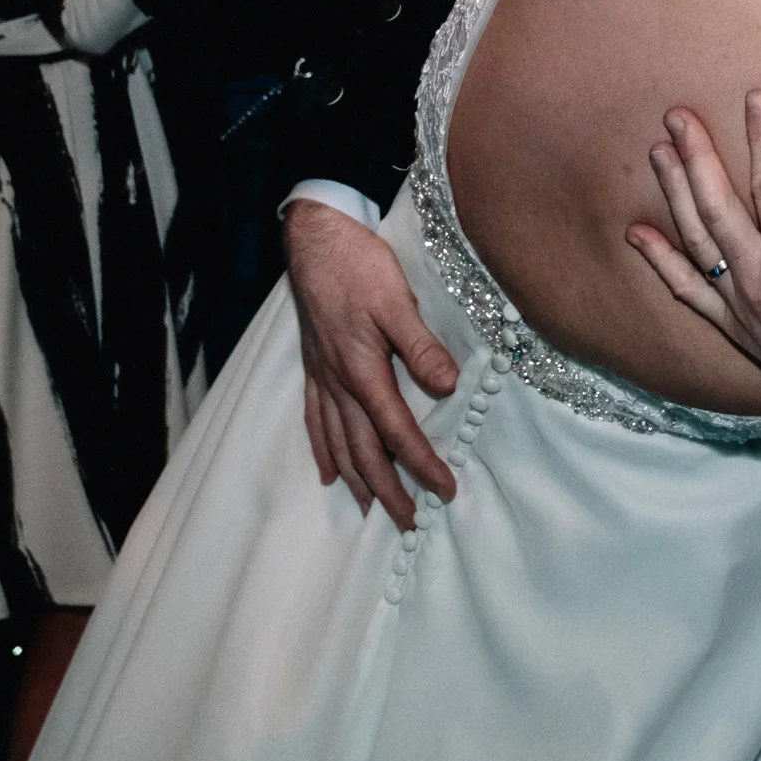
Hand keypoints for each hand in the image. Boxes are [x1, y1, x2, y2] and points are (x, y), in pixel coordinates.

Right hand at [286, 199, 459, 528]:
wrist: (315, 238)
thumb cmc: (358, 266)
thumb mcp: (397, 301)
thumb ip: (421, 346)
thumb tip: (447, 387)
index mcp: (363, 371)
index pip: (398, 432)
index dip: (422, 464)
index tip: (445, 490)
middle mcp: (338, 383)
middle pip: (364, 450)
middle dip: (387, 490)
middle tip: (408, 522)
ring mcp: (321, 378)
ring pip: (338, 442)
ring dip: (357, 480)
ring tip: (371, 510)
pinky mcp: (313, 367)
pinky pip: (316, 421)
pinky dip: (324, 451)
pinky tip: (329, 472)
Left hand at [626, 92, 760, 475]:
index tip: (755, 99)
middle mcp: (756, 284)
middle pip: (717, 208)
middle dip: (696, 158)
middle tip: (676, 116)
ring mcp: (740, 307)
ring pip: (696, 241)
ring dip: (674, 194)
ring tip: (658, 152)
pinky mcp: (734, 326)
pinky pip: (687, 290)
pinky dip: (660, 261)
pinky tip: (638, 233)